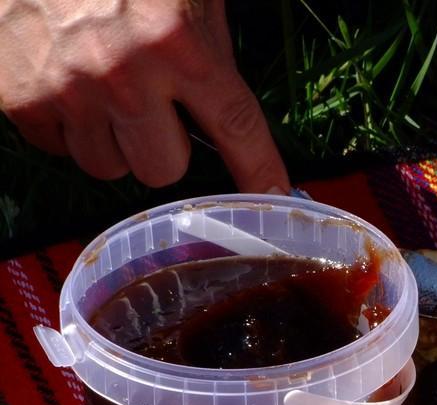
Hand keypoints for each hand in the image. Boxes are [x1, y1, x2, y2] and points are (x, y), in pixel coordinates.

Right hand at [0, 0, 288, 190]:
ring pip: (109, 166)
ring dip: (113, 141)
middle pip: (163, 169)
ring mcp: (69, 90)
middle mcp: (126, 76)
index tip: (276, 192)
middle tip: (154, 108)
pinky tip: (68, 87)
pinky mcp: (21, 99)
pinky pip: (59, 150)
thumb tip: (232, 114)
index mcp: (179, 44)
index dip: (260, 167)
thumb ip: (210, 51)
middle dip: (163, 145)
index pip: (236, 126)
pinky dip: (67, 128)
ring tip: (105, 93)